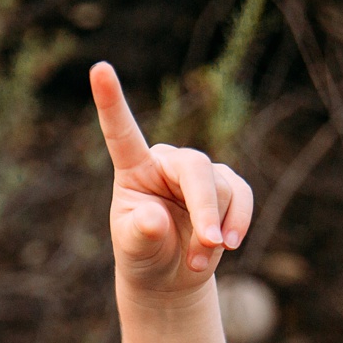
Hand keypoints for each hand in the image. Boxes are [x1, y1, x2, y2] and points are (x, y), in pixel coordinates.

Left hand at [89, 61, 254, 303]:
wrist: (169, 274)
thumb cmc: (143, 255)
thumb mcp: (134, 251)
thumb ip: (140, 233)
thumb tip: (154, 218)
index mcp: (133, 169)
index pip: (122, 133)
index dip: (111, 102)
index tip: (99, 68)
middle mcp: (166, 162)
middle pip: (195, 168)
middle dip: (205, 207)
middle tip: (211, 242)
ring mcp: (199, 171)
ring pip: (223, 187)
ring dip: (215, 231)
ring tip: (197, 260)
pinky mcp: (226, 185)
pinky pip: (242, 197)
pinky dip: (239, 222)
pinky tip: (230, 244)